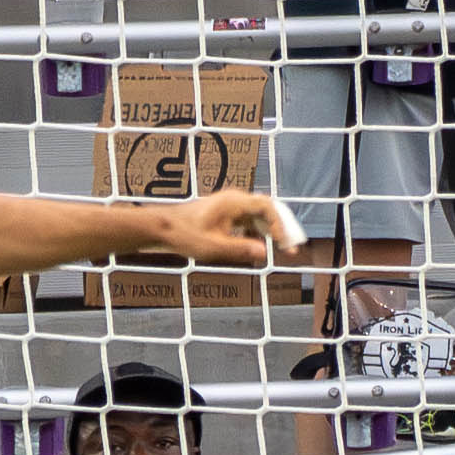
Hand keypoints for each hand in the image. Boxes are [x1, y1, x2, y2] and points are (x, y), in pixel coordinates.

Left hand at [144, 186, 295, 266]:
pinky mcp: (226, 214)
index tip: (284, 244)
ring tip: (279, 251)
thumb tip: (264, 253)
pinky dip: (256, 234)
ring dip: (269, 233)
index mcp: (234, 202)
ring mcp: (231, 206)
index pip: (267, 207)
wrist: (164, 228)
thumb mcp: (213, 247)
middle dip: (280, 229)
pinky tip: (257, 249)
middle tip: (291, 249)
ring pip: (259, 217)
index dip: (279, 225)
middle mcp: (235, 200)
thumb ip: (240, 249)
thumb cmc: (185, 235)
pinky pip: (249, 222)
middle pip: (267, 211)